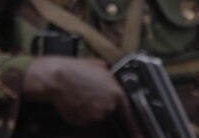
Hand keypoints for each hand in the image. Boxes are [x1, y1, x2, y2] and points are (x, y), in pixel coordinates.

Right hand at [22, 56, 141, 133]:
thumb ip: (113, 78)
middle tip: (93, 94)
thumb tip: (116, 79)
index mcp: (117, 95)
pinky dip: (83, 113)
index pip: (131, 116)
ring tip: (83, 94)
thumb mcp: (102, 67)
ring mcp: (94, 117)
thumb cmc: (78, 70)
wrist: (57, 78)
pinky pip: (86, 119)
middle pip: (112, 113)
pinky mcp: (81, 122)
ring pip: (98, 116)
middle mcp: (108, 108)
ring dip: (93, 109)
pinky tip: (77, 100)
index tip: (141, 137)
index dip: (136, 128)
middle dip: (105, 106)